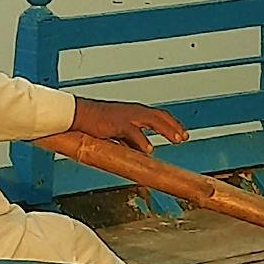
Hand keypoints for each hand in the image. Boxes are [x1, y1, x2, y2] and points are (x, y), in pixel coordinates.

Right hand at [68, 95, 189, 150]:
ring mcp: (127, 116)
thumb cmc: (97, 123)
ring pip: (153, 120)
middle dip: (174, 127)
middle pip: (160, 117)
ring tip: (177, 139)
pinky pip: (133, 132)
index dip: (172, 124)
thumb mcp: (118, 131)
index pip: (159, 116)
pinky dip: (142, 140)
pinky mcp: (117, 123)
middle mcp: (134, 111)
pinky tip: (149, 150)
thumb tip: (141, 151)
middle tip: (185, 138)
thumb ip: (131, 140)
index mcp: (135, 112)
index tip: (182, 134)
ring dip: (167, 130)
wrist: (79, 115)